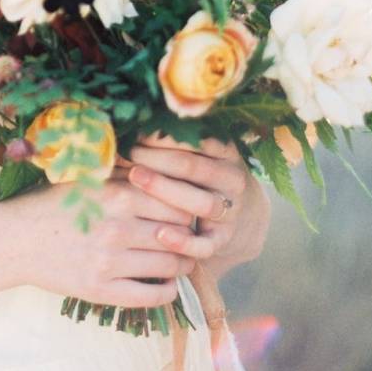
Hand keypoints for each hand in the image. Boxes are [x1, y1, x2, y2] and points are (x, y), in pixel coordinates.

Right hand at [5, 176, 214, 307]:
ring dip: (182, 265)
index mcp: (116, 195)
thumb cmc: (51, 204)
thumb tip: (158, 165)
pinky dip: (167, 292)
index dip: (187, 209)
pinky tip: (167, 285)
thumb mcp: (85, 178)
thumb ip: (122, 171)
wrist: (15, 239)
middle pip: (178, 235)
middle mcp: (117, 228)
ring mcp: (109, 262)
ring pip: (169, 266)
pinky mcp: (100, 291)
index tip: (187, 212)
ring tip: (180, 261)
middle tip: (190, 239)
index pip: (175, 203)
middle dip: (188, 238)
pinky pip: (150, 296)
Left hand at [125, 134, 268, 275]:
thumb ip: (176, 142)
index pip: (197, 139)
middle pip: (194, 167)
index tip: (136, 131)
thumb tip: (131, 125)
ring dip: (166, 190)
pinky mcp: (223, 240)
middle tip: (129, 152)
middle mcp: (233, 179)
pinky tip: (160, 234)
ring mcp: (231, 211)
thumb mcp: (201, 154)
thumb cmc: (205, 176)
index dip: (164, 135)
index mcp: (227, 152)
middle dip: (158, 158)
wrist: (242, 216)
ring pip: (201, 203)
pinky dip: (184, 241)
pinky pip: (205, 245)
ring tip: (135, 177)